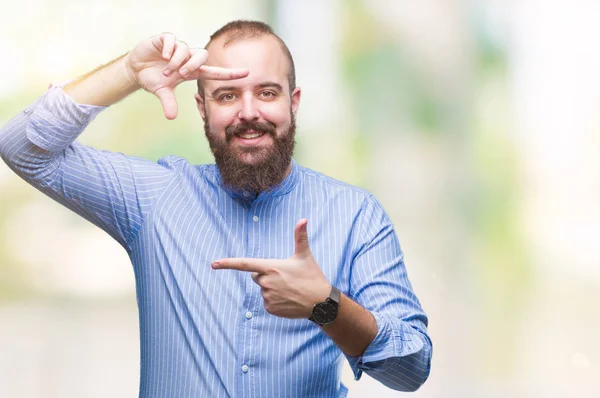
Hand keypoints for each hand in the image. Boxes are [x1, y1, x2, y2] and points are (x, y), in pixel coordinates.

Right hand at [125, 33, 248, 118]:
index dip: (229, 73)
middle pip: (202, 55)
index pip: (214, 71)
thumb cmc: (153, 79)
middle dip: (192, 65)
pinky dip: (168, 49)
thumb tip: (171, 117)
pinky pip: (173, 40)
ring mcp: (177, 48)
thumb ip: (168, 102)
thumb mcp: (161, 92)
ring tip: (166, 70)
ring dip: (176, 61)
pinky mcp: (165, 39)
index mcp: (191, 70)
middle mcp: (187, 57)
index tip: (246, 74)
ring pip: (185, 49)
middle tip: (180, 74)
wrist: (136, 68)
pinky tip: (162, 56)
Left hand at [211, 219, 330, 318]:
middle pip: (257, 276)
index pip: (244, 264)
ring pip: (263, 289)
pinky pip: (267, 302)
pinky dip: (276, 300)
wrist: (320, 302)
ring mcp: (267, 296)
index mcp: (271, 267)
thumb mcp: (305, 256)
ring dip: (273, 288)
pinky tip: (289, 299)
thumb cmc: (312, 276)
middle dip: (267, 275)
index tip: (214, 264)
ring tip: (290, 289)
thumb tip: (303, 219)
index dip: (228, 263)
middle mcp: (266, 282)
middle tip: (285, 277)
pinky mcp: (270, 308)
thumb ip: (300, 237)